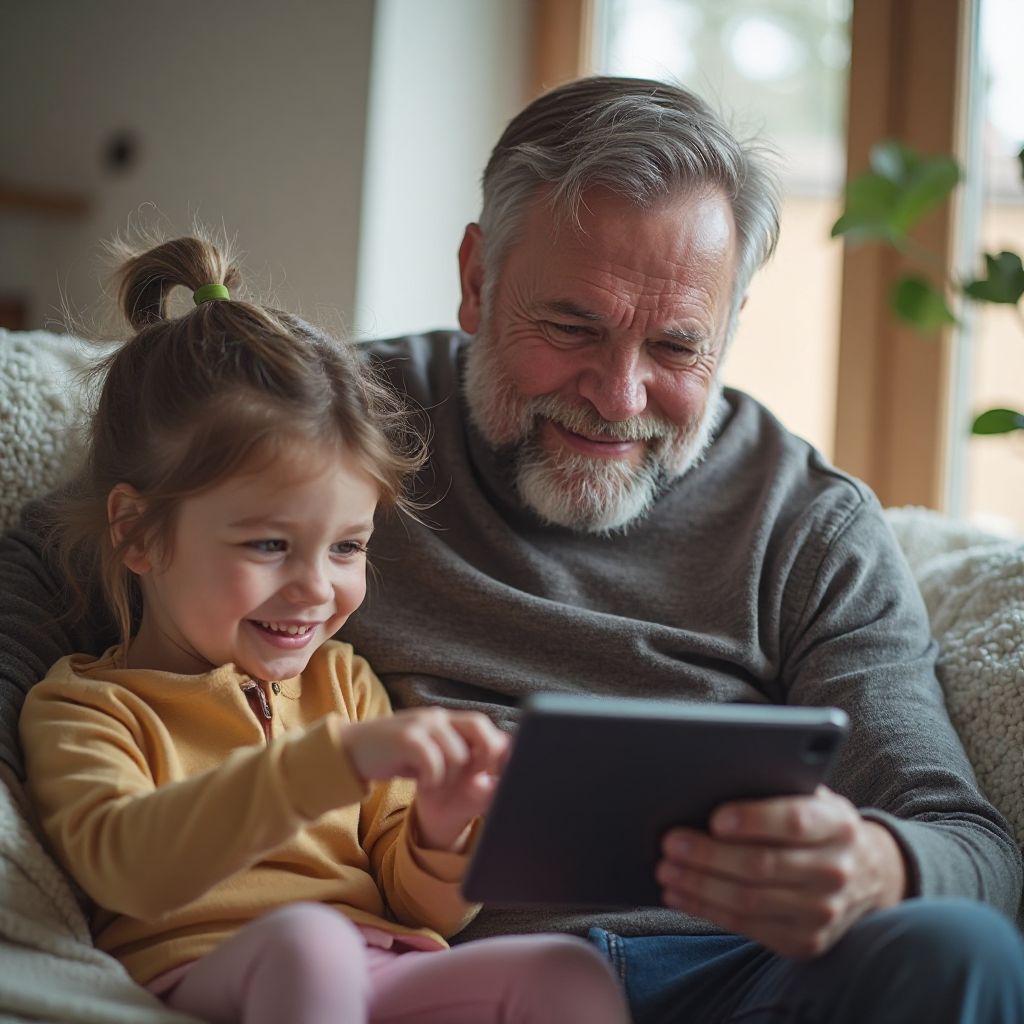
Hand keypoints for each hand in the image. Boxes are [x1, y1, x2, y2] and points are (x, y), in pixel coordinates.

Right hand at [343, 708, 508, 850]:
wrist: (350, 752)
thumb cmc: (394, 756)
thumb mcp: (427, 754)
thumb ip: (454, 754)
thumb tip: (489, 773)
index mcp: (445, 719)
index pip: (483, 725)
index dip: (496, 748)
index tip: (495, 773)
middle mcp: (436, 716)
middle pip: (479, 729)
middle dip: (485, 757)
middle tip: (473, 779)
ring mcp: (421, 724)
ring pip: (458, 755)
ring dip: (450, 778)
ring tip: (433, 783)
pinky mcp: (406, 737)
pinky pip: (434, 763)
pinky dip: (432, 780)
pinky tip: (421, 783)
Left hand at [656, 786, 906, 956]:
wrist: (867, 873)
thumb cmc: (817, 822)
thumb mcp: (810, 796)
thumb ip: (774, 788)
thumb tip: (712, 780)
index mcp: (838, 823)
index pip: (795, 822)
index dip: (753, 820)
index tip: (714, 818)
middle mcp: (836, 870)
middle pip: (762, 865)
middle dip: (708, 856)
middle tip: (670, 842)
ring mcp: (823, 912)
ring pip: (750, 901)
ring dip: (700, 886)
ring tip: (666, 869)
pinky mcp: (805, 941)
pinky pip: (747, 927)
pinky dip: (707, 910)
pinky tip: (680, 894)